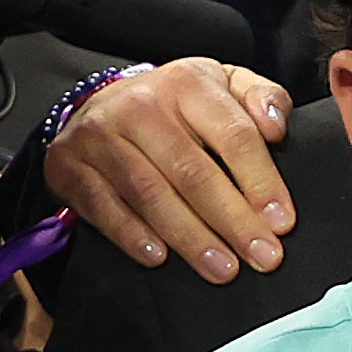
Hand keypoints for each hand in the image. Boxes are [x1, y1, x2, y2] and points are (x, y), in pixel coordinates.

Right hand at [47, 60, 299, 283]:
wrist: (105, 102)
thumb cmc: (180, 105)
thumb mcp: (226, 85)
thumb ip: (263, 99)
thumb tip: (277, 127)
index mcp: (187, 83)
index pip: (233, 135)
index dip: (261, 181)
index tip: (282, 222)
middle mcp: (140, 105)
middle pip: (192, 171)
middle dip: (232, 220)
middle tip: (262, 257)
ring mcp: (99, 134)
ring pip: (150, 194)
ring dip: (190, 237)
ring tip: (223, 269)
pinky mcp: (68, 164)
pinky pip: (102, 205)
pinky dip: (131, 234)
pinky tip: (159, 258)